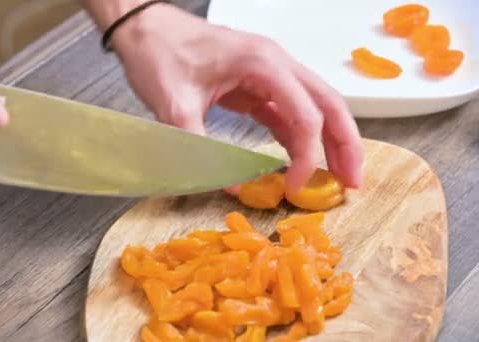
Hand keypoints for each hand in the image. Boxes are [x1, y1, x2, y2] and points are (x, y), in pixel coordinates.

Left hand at [110, 4, 362, 192]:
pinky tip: (299, 160)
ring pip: (314, 107)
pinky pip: (287, 112)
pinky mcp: (255, 84)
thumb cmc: (159, 55)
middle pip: (328, 104)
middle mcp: (275, 64)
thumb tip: (230, 187)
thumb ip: (201, 148)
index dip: (308, 155)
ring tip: (336, 177)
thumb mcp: (174, 106)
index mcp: (263, 64)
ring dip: (327, 141)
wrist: (143, 29)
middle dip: (345, 144)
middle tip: (352, 182)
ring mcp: (268, 73)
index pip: (305, 114)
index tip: (296, 188)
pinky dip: (298, 137)